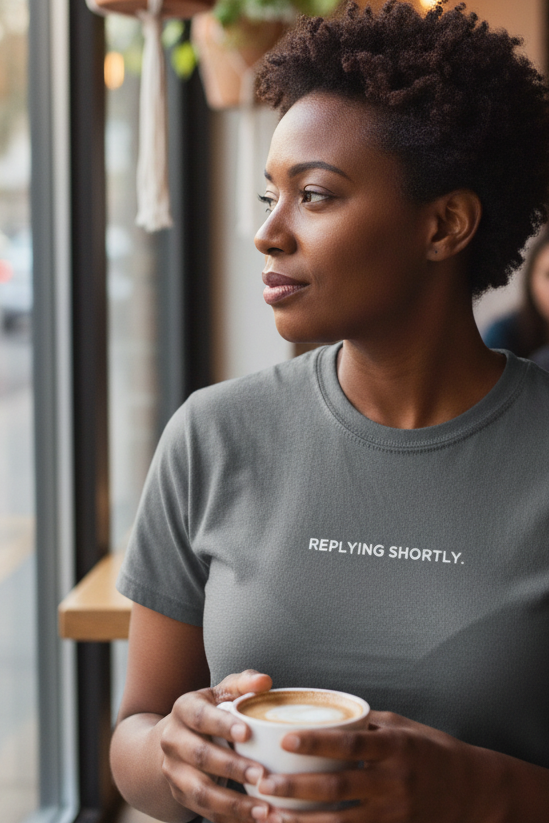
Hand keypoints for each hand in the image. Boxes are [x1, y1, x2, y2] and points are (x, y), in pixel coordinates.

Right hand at [160, 669, 272, 822]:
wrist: (174, 740)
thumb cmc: (209, 712)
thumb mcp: (220, 692)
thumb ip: (242, 684)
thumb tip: (265, 681)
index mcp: (184, 709)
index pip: (201, 717)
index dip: (222, 725)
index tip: (247, 733)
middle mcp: (173, 740)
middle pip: (200, 756)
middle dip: (231, 767)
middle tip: (261, 774)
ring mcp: (174, 771)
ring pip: (201, 791)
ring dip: (233, 803)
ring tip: (263, 808)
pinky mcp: (182, 796)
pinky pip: (206, 811)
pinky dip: (232, 819)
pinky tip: (257, 819)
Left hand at [256, 711, 502, 822]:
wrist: (473, 790)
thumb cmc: (430, 750)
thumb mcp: (402, 726)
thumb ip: (365, 723)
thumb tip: (322, 711)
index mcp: (394, 745)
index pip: (349, 742)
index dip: (316, 741)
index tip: (285, 739)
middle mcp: (394, 779)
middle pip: (338, 785)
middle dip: (298, 787)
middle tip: (264, 784)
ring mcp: (395, 811)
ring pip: (342, 820)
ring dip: (304, 820)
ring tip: (272, 816)